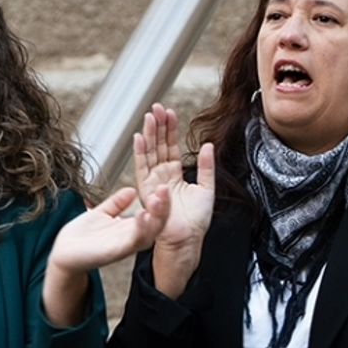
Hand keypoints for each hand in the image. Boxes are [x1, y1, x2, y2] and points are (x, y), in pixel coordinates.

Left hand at [48, 184, 171, 274]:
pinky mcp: (115, 252)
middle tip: (165, 188)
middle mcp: (131, 238)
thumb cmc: (81, 238)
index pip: (153, 214)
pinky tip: (141, 214)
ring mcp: (124, 246)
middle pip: (157, 224)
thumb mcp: (101, 214)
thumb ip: (116, 203)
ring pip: (149, 233)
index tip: (162, 185)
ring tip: (157, 200)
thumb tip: (131, 190)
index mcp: (130, 229)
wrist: (63, 254)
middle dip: (164, 206)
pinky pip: (133, 241)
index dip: (160, 200)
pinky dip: (140, 229)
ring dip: (156, 217)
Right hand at [133, 104, 214, 261]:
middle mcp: (162, 176)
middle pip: (158, 146)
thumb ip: (207, 167)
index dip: (170, 129)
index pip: (171, 147)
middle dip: (157, 126)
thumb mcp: (207, 188)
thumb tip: (209, 145)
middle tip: (157, 107)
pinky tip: (139, 137)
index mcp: (175, 175)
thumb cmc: (195, 221)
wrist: (187, 240)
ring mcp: (153, 182)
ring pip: (149, 153)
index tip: (169, 112)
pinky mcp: (147, 191)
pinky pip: (141, 168)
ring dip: (149, 134)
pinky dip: (140, 152)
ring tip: (149, 116)